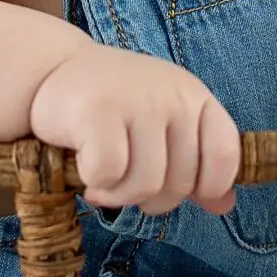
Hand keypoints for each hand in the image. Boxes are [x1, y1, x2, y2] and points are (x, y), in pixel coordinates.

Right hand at [30, 42, 241, 215]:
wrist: (52, 71)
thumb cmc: (114, 107)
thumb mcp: (163, 126)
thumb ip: (195, 164)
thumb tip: (224, 206)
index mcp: (195, 97)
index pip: (224, 155)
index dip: (207, 186)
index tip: (174, 188)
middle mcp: (173, 95)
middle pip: (181, 183)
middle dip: (150, 198)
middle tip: (124, 181)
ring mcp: (137, 101)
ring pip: (146, 185)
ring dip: (119, 195)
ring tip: (103, 179)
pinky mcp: (98, 110)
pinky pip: (109, 174)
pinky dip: (94, 182)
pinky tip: (83, 166)